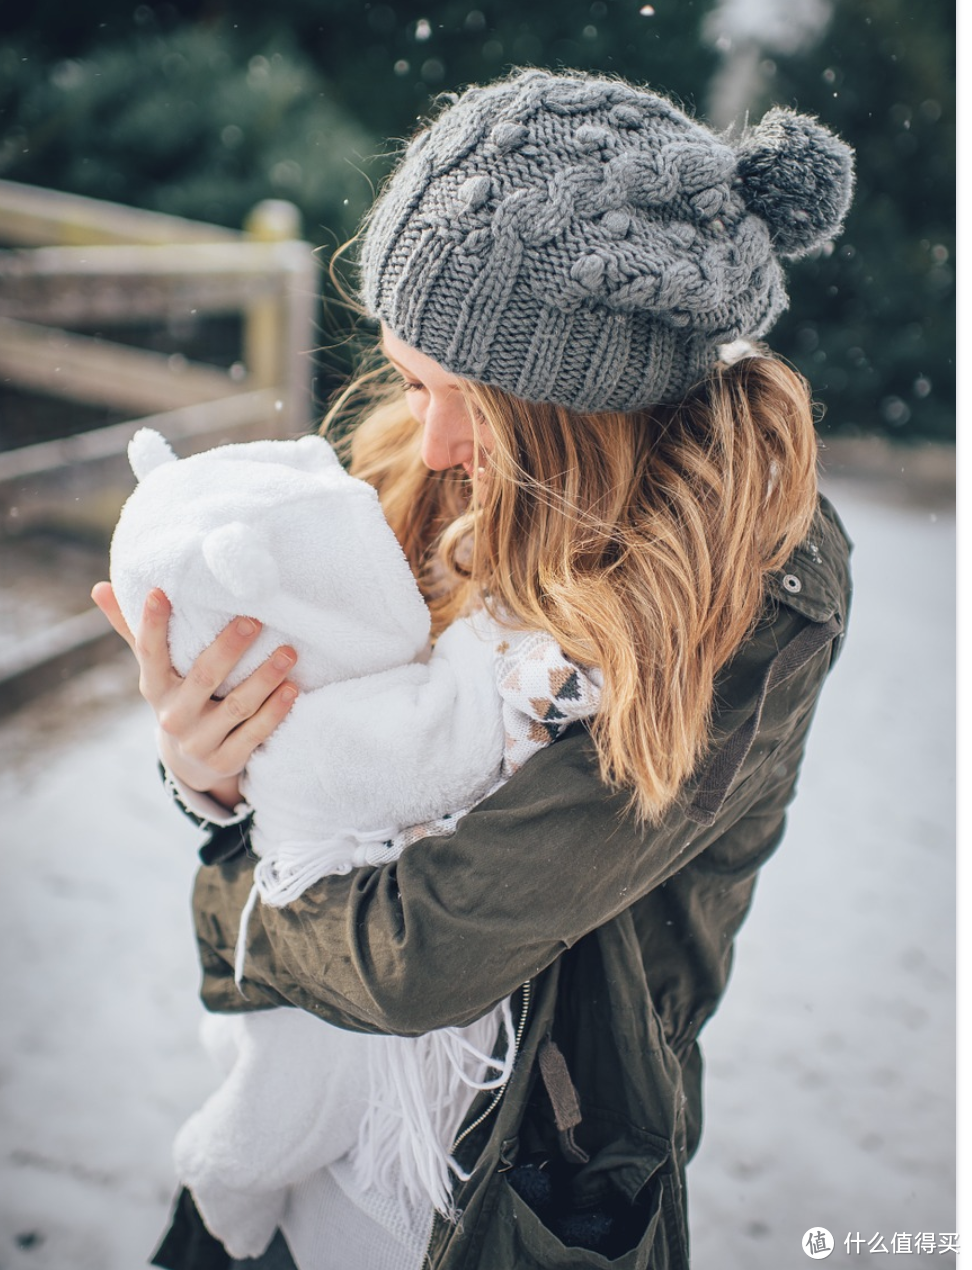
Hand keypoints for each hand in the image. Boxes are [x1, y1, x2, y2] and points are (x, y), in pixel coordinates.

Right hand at [91, 582, 298, 807]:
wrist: (192, 762)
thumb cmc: (177, 696)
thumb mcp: (156, 669)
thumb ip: (134, 630)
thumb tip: (100, 587)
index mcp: (154, 687)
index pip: (149, 652)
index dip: (151, 624)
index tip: (159, 592)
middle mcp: (174, 715)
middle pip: (203, 677)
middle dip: (229, 648)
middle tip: (254, 620)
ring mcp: (200, 741)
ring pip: (237, 706)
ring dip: (265, 678)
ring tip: (288, 652)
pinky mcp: (226, 760)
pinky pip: (254, 734)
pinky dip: (275, 711)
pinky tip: (292, 689)